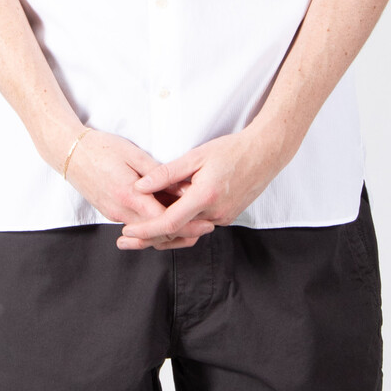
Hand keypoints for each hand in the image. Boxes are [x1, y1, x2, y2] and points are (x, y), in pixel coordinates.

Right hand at [63, 129, 217, 247]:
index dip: (188, 223)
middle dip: (184, 233)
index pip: (164, 219)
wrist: (68, 153)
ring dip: (170, 232)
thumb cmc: (100, 148)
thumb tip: (182, 186)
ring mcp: (114, 214)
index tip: (206, 220)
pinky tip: (170, 219)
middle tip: (207, 227)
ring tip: (194, 227)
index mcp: (129, 196)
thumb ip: (158, 173)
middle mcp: (121, 211)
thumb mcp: (133, 154)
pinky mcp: (111, 213)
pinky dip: (155, 227)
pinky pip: (138, 226)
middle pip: (158, 233)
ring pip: (147, 233)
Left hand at [117, 127, 286, 249]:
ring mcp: (223, 218)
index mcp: (205, 197)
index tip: (127, 232)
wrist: (266, 153)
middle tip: (124, 241)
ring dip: (163, 235)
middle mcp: (216, 213)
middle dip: (148, 239)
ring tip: (138, 236)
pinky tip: (164, 224)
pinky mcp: (227, 217)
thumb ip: (166, 173)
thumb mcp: (196, 156)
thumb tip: (140, 186)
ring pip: (187, 233)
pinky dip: (180, 228)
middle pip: (176, 233)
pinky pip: (198, 227)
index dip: (146, 230)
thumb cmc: (232, 150)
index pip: (170, 222)